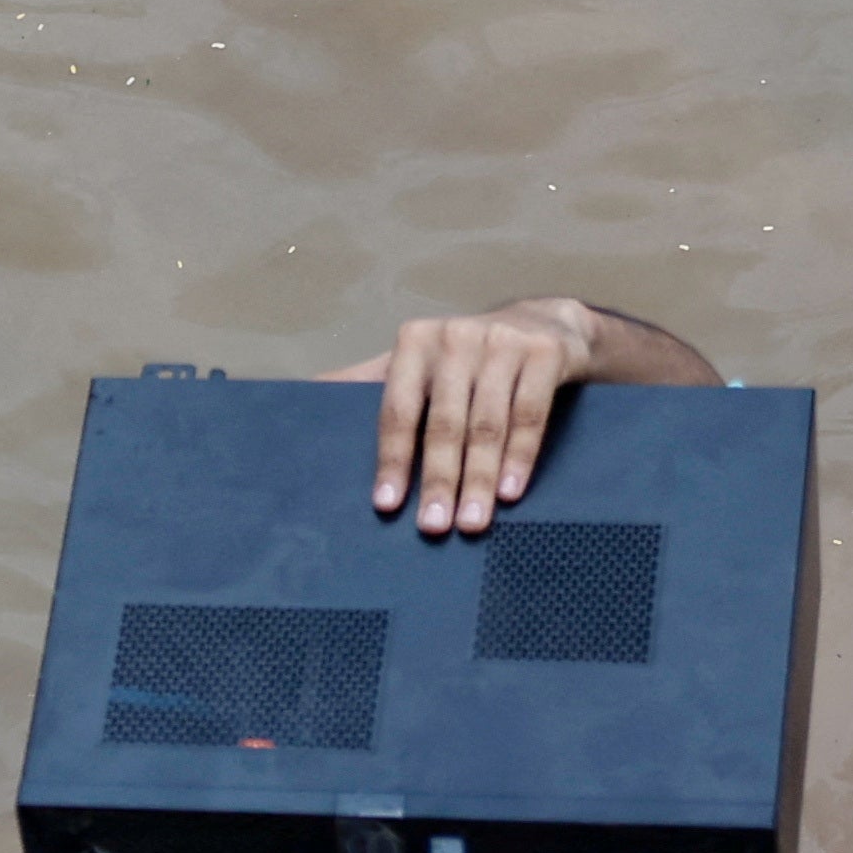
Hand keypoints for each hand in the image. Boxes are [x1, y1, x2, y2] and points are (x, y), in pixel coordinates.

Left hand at [320, 298, 602, 534]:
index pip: (398, 410)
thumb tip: (305, 397)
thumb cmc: (471, 358)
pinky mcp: (544, 354)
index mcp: (415, 343)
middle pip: (444, 423)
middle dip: (438, 480)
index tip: (387, 505)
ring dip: (479, 480)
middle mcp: (455, 337)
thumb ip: (371, 382)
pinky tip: (511, 493)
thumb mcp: (420, 361)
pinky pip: (529, 415)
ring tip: (472, 523)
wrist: (546, 325)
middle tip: (434, 527)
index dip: (393, 460)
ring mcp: (502, 343)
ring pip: (487, 424)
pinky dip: (520, 458)